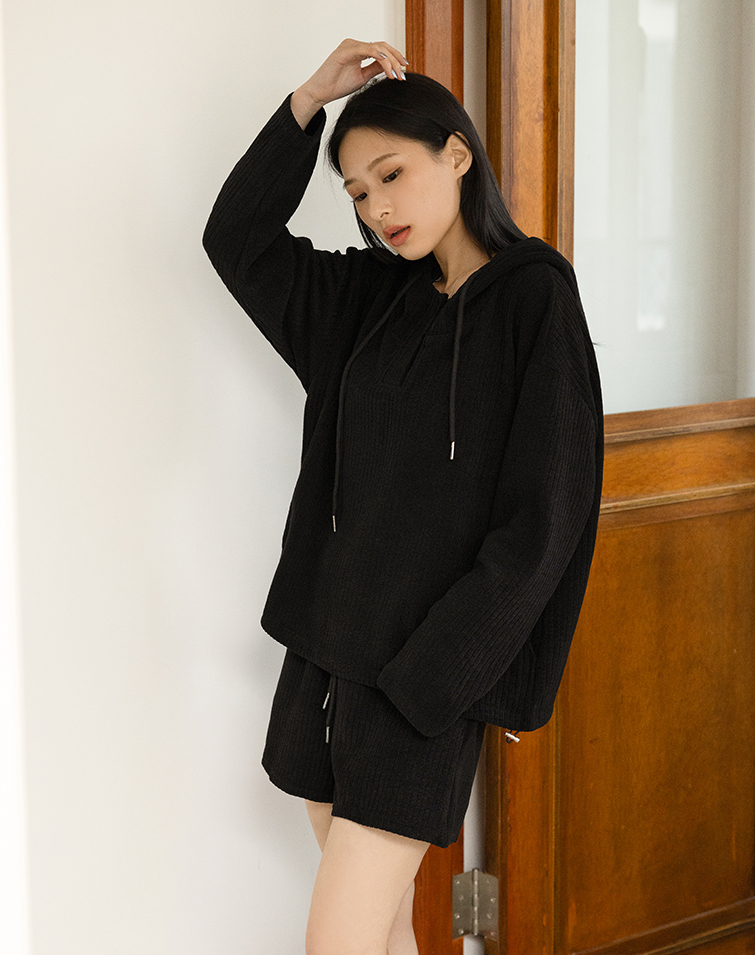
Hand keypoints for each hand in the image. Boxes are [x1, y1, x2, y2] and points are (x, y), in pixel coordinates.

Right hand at [291, 39, 407, 128]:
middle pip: (382, 46)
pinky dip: (379, 57)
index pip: (382, 49)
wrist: (320, 93)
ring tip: (396, 75)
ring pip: (378, 48)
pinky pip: (368, 50)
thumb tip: (391, 67)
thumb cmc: (337, 86)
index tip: (404, 71)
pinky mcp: (345, 50)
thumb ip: (375, 69)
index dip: (395, 58)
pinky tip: (387, 66)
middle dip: (396, 59)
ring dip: (390, 61)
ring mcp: (350, 46)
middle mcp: (355, 45)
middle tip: (403, 75)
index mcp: (359, 50)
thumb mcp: (363, 77)